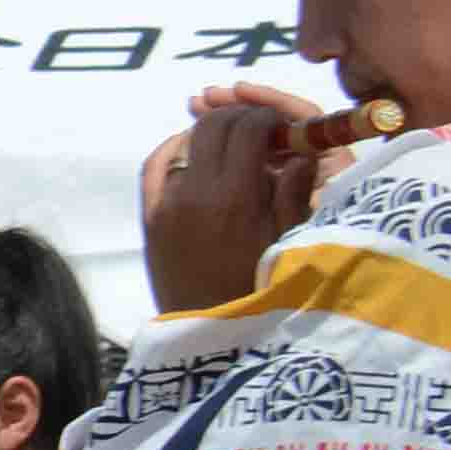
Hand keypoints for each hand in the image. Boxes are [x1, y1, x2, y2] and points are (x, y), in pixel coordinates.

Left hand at [143, 76, 338, 309]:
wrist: (208, 333)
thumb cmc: (259, 289)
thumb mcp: (287, 242)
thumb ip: (293, 192)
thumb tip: (302, 150)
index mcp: (237, 197)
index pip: (248, 127)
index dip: (268, 116)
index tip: (281, 124)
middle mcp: (196, 193)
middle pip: (215, 126)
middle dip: (241, 117)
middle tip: (259, 127)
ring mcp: (166, 204)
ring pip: (184, 142)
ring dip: (210, 133)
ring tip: (233, 141)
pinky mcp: (149, 218)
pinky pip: (154, 167)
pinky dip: (173, 150)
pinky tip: (191, 150)